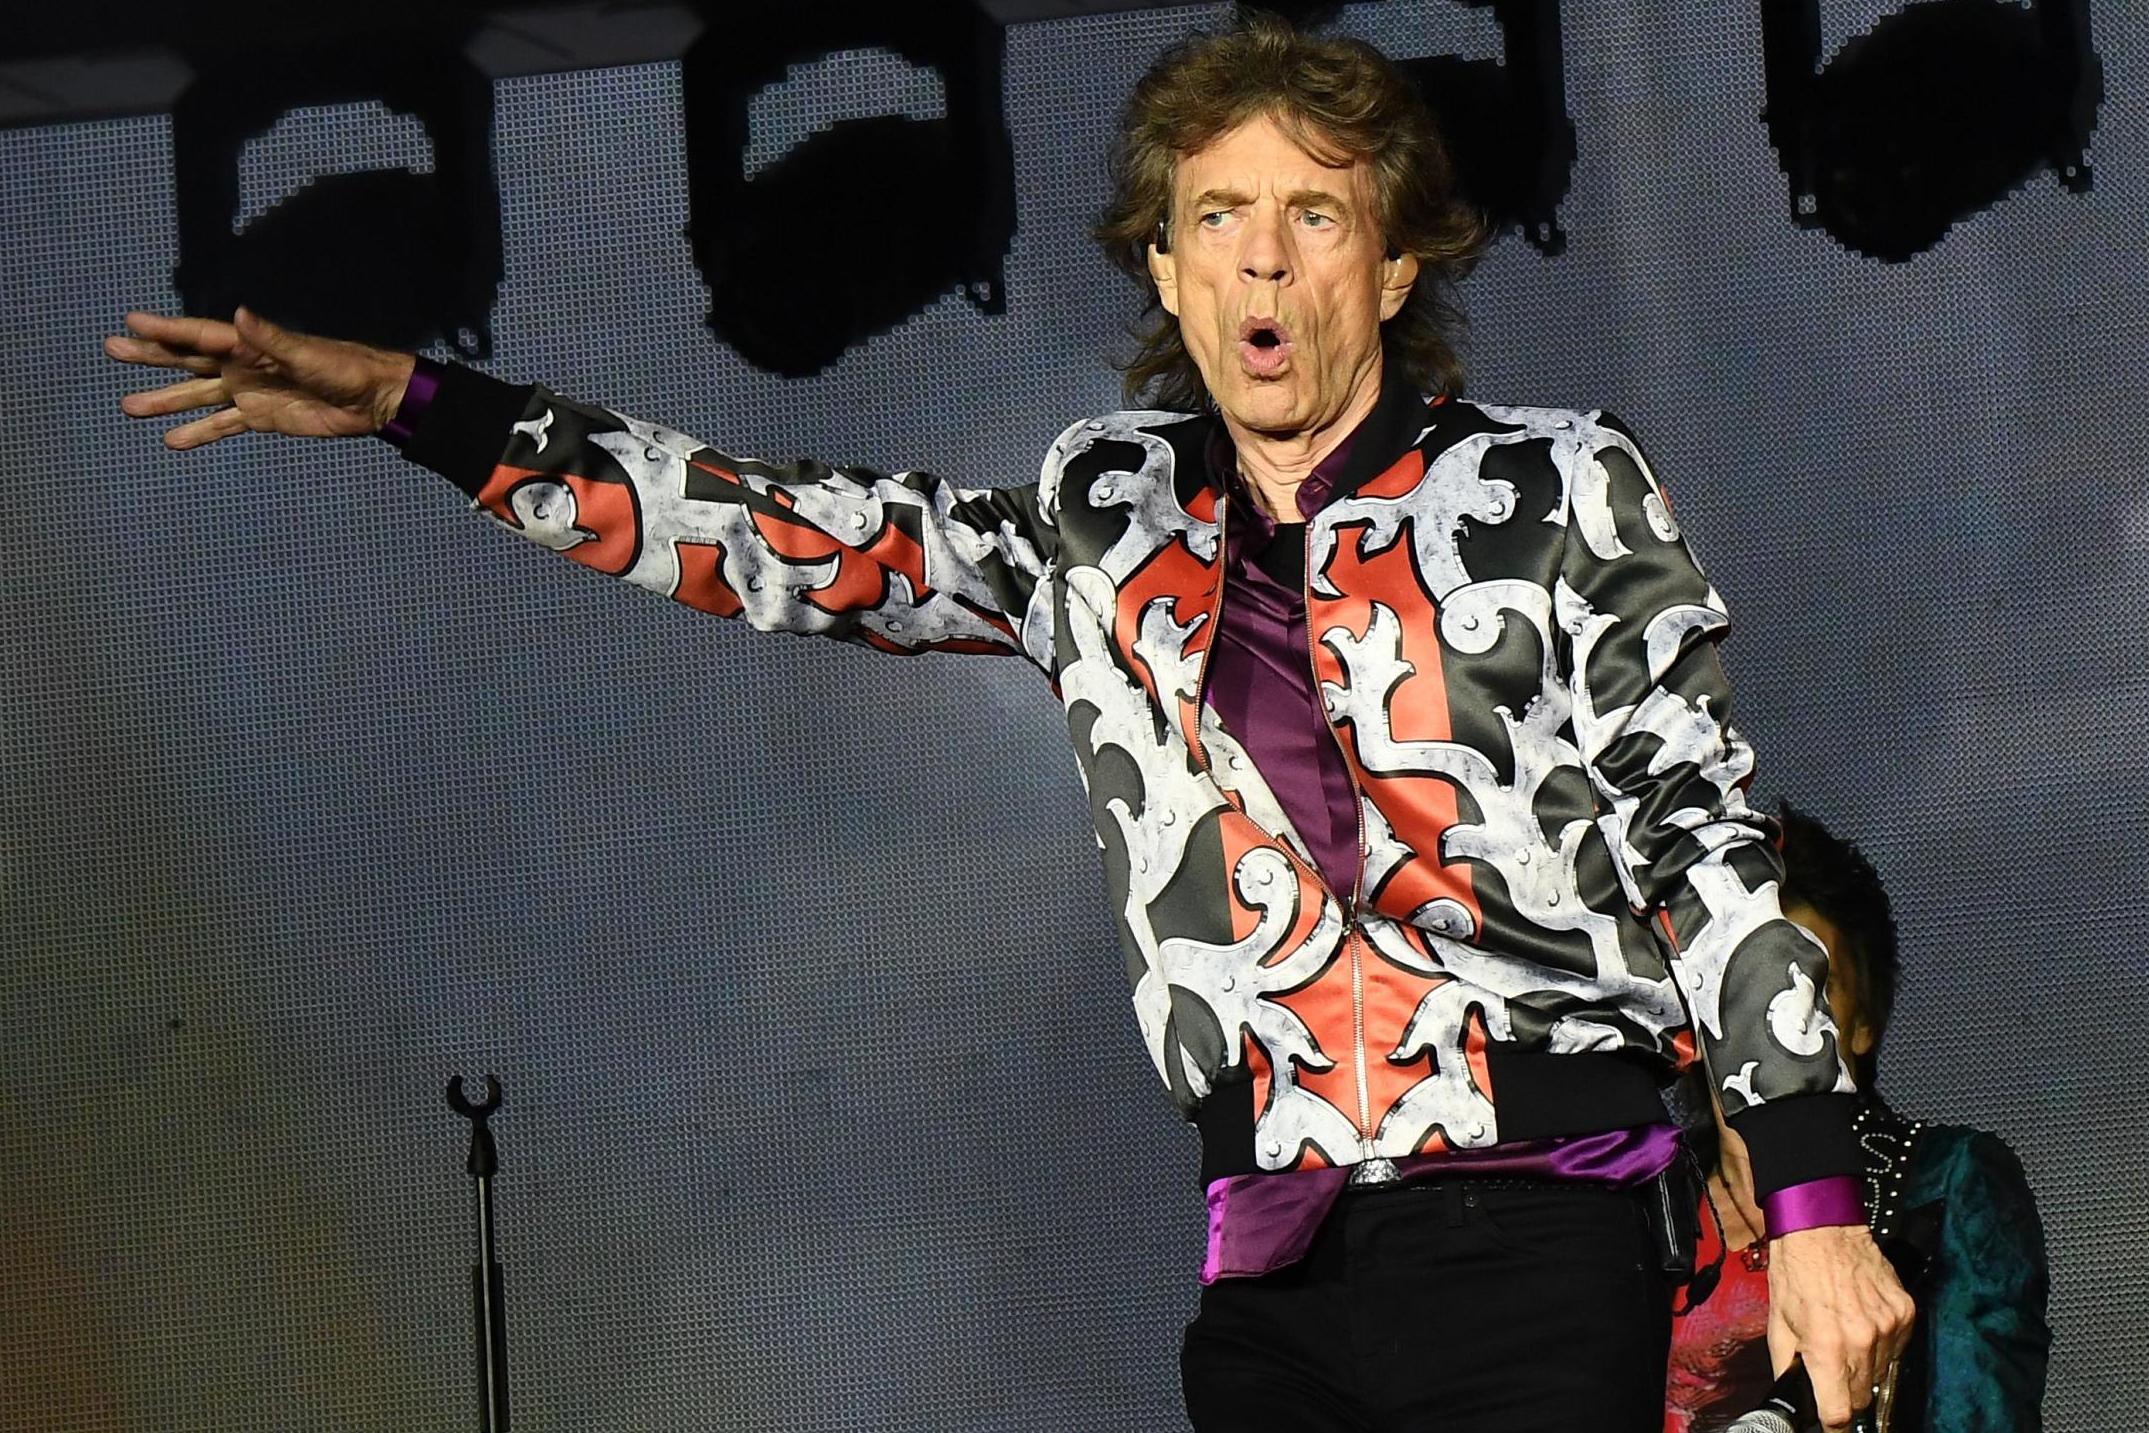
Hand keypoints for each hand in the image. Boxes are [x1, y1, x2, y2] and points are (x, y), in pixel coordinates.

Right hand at [105, 308, 416, 449]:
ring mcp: (248, 391)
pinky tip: (172, 441)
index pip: (199, 335)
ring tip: (130, 408)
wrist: (372, 399)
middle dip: (151, 357)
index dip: (166, 329)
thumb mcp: (306, 353)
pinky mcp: (260, 417)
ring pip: (197, 396)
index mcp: (248, 344)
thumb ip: (269, 337)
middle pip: (187, 361)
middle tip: (112, 350)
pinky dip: (198, 433)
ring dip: (165, 401)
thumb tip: (237, 315)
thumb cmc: (343, 367)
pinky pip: (222, 425)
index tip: (132, 323)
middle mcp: (241, 365)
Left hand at [1765, 1223, 1915, 1430]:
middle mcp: (1863, 1340)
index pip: (1840, 1412)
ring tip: (1844, 1336)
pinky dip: (1881, 1345)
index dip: (1833, 1425)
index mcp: (1827, 1346)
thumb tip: (1793, 1395)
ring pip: (1881, 1374)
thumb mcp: (1778, 1322)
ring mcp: (1889, 1326)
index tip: (1830, 1425)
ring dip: (1864, 1367)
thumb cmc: (1796, 1271)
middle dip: (1844, 1391)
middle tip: (1830, 1370)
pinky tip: (1862, 1323)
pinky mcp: (1905, 1313)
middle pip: (1861, 1397)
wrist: (1822, 1228)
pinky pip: (1897, 1348)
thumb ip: (1786, 1367)